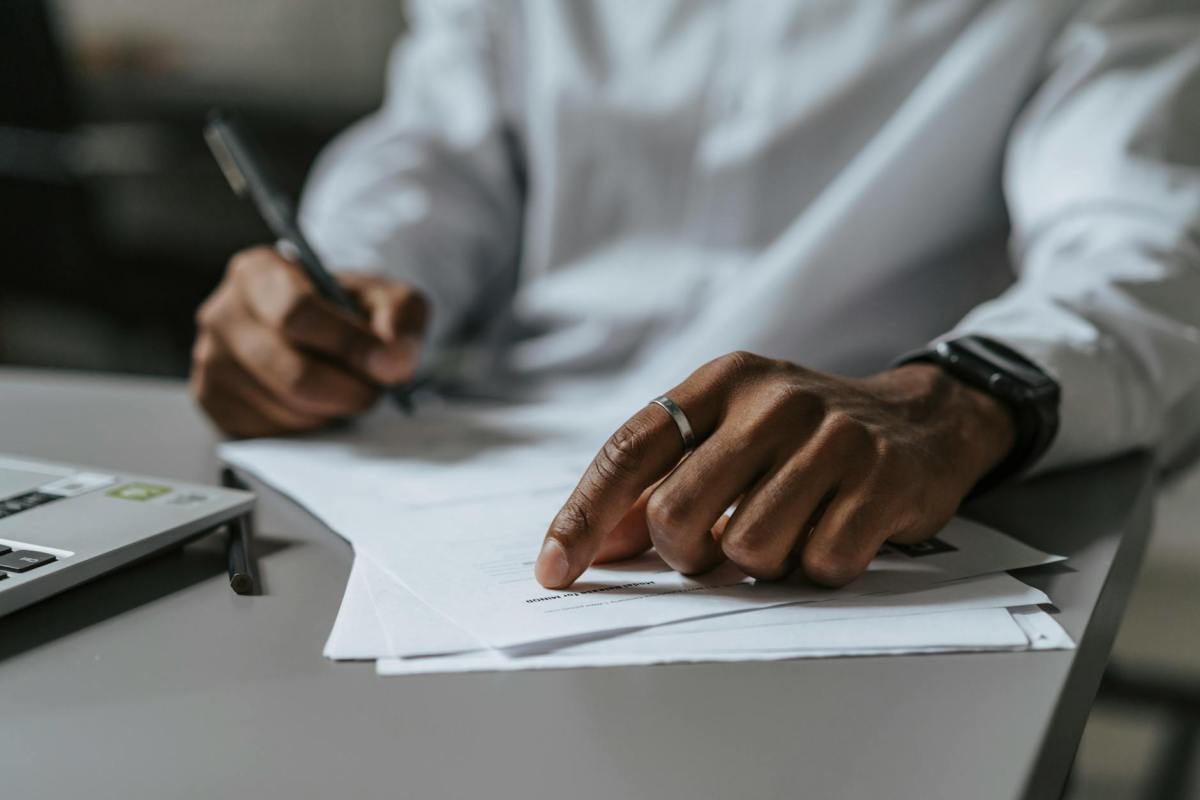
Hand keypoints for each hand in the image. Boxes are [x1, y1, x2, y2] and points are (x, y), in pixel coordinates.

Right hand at [191, 246, 427, 436]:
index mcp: (258, 272)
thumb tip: (393, 363)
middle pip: (295, 374)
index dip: (349, 346)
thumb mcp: (387, 298)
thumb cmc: (347, 311)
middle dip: (348, 390)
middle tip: (372, 389)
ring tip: (343, 389)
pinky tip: (314, 404)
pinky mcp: (214, 404)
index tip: (387, 365)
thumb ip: (401, 318)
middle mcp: (222, 314)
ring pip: (287, 409)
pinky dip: (306, 427)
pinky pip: (271, 432)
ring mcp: (210, 362)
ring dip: (331, 410)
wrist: (319, 332)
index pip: (297, 313)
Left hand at [534, 351, 1014, 588]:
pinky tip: (833, 532)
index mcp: (722, 382)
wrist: (920, 419)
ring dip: (759, 562)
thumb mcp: (729, 435)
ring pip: (747, 548)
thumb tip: (592, 546)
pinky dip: (817, 568)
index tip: (555, 569)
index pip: (631, 450)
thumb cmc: (801, 438)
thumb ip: (660, 481)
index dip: (584, 515)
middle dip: (684, 552)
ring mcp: (832, 438)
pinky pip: (818, 564)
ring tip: (787, 530)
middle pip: (677, 512)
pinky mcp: (882, 480)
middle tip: (712, 549)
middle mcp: (773, 401)